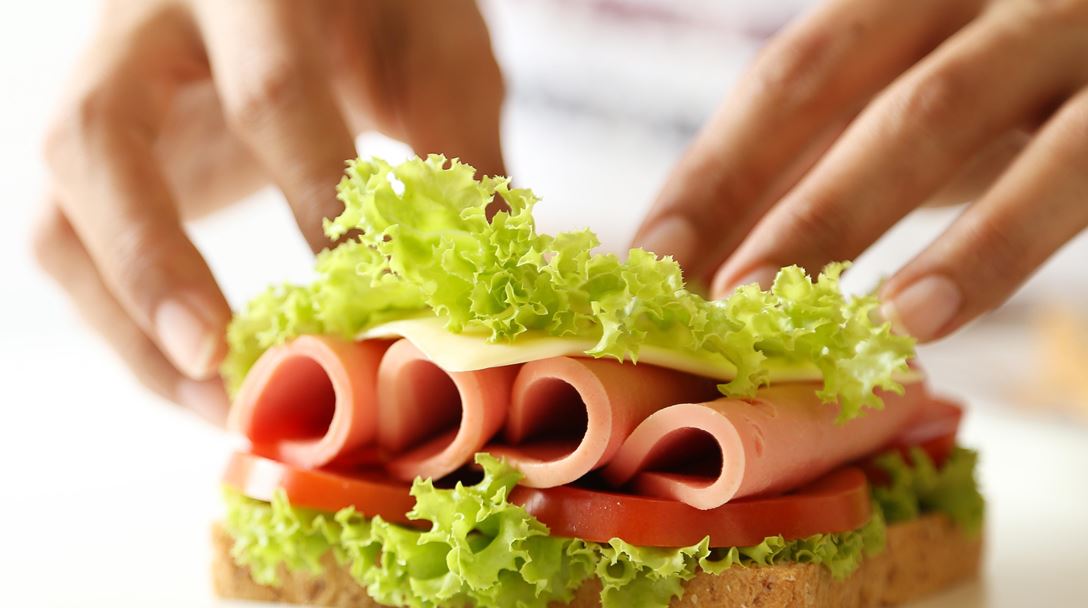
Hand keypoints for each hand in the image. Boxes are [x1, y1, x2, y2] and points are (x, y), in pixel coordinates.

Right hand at [33, 0, 503, 422]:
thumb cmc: (379, 11)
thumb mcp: (435, 55)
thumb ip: (458, 149)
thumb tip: (490, 275)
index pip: (270, 93)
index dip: (311, 204)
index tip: (366, 307)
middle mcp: (151, 25)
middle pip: (99, 136)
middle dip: (156, 262)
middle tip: (222, 361)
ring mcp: (106, 84)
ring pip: (63, 203)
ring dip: (129, 319)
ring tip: (216, 404)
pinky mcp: (98, 145)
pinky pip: (67, 237)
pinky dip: (125, 320)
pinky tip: (197, 374)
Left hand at [633, 0, 1087, 342]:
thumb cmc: (1026, 85)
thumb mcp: (932, 103)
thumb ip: (840, 158)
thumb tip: (715, 257)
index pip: (787, 74)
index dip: (714, 168)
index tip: (651, 256)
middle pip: (835, 78)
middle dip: (760, 192)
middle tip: (715, 300)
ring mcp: (1060, 29)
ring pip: (938, 109)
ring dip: (848, 215)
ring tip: (787, 318)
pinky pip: (1068, 167)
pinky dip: (991, 245)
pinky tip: (926, 315)